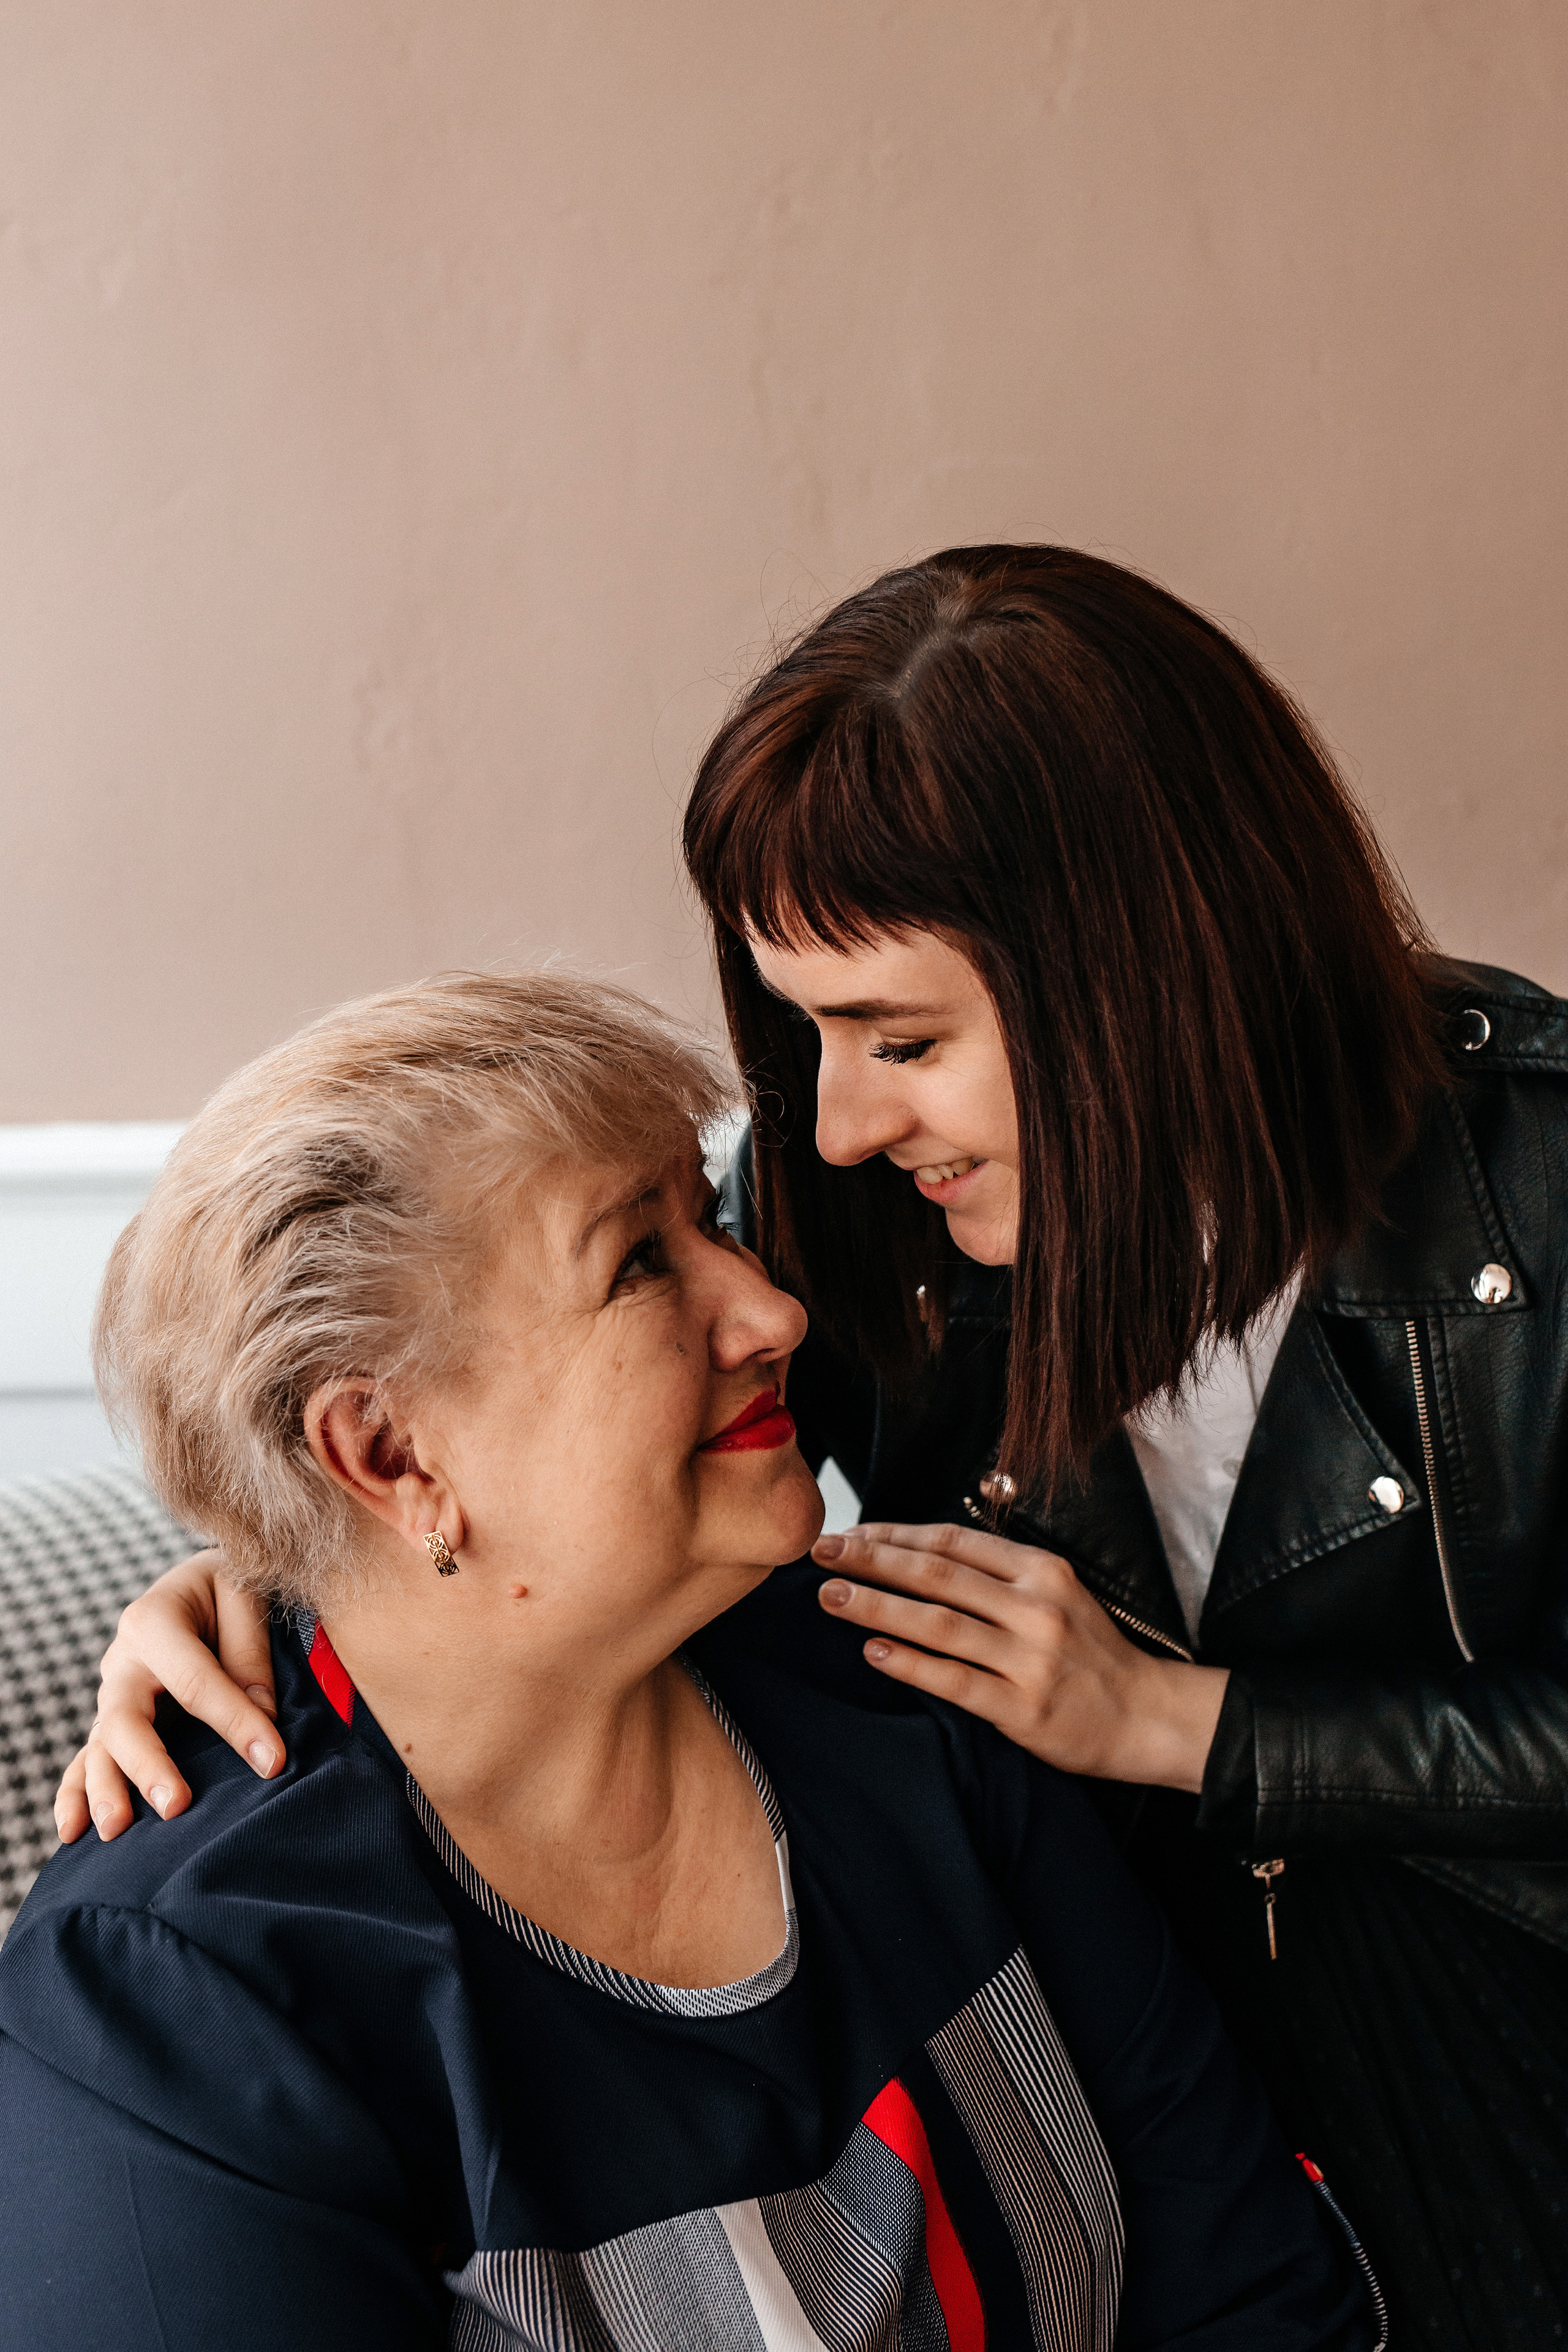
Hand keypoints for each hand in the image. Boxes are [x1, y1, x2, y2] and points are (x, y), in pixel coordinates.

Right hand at [53, 1554, 284, 1844]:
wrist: (202, 1582)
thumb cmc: (230, 1588)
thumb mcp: (246, 1598)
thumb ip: (250, 1655)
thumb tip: (262, 1717)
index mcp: (154, 1619)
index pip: (195, 1680)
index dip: (234, 1721)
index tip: (271, 1761)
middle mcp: (124, 1659)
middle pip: (125, 1719)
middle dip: (148, 1765)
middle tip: (175, 1806)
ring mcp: (114, 1692)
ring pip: (99, 1746)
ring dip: (104, 1790)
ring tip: (115, 1832)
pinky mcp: (113, 1718)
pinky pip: (85, 1758)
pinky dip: (74, 1794)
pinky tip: (72, 1832)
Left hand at [812, 1520, 1228, 1792]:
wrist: (1145, 1715)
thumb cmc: (1089, 1653)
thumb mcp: (1056, 1594)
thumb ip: (998, 1575)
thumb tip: (918, 1555)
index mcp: (1040, 1571)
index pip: (952, 1542)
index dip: (894, 1534)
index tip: (851, 1532)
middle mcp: (1034, 1607)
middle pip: (936, 1574)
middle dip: (871, 1559)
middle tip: (821, 1553)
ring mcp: (1029, 1658)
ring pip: (937, 1623)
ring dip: (877, 1606)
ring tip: (830, 1597)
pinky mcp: (1022, 1707)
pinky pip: (953, 1680)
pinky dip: (909, 1663)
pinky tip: (872, 1650)